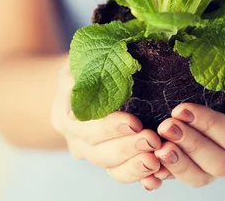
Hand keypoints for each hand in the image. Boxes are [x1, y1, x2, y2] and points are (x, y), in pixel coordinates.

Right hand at [51, 65, 165, 189]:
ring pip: (111, 167)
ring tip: (156, 162)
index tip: (134, 122)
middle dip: (127, 148)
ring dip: (134, 167)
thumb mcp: (84, 58)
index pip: (86, 124)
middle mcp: (76, 138)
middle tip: (152, 141)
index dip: (109, 127)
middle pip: (98, 151)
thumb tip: (124, 46)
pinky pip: (122, 174)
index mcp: (67, 112)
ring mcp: (92, 153)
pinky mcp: (110, 161)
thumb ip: (95, 58)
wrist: (78, 86)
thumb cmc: (87, 66)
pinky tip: (157, 178)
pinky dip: (140, 178)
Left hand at [154, 45, 224, 186]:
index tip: (182, 109)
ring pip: (202, 178)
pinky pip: (186, 178)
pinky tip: (152, 165)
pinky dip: (169, 174)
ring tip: (158, 147)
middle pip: (219, 163)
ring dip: (178, 163)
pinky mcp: (204, 171)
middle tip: (165, 125)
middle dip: (190, 144)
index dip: (208, 125)